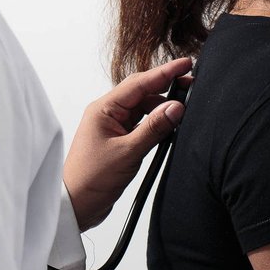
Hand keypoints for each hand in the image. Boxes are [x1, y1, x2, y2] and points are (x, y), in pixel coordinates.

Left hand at [63, 57, 192, 229]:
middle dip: (167, 87)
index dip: (165, 72)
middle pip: (143, 92)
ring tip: (185, 110)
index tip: (186, 64)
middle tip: (192, 84)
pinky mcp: (120, 141)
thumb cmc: (90, 180)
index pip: (139, 83)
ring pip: (144, 109)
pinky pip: (142, 125)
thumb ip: (154, 128)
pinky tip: (171, 127)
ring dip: (163, 108)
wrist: (76, 205)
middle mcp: (108, 114)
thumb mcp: (127, 153)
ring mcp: (114, 127)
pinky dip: (157, 124)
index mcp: (104, 109)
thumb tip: (176, 107)